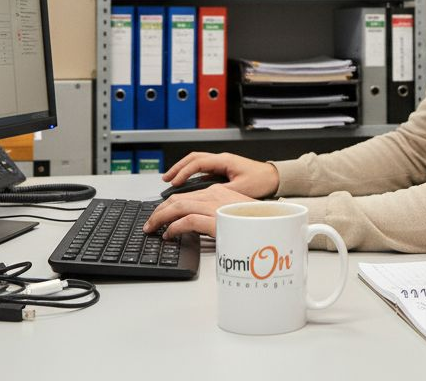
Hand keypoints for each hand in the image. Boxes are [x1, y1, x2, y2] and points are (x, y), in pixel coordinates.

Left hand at [142, 183, 256, 237]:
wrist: (275, 223)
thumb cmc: (258, 220)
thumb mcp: (234, 212)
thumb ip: (218, 213)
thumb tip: (201, 223)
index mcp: (219, 191)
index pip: (186, 195)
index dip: (168, 205)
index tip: (160, 214)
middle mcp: (214, 195)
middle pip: (176, 199)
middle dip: (159, 210)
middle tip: (150, 222)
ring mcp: (214, 206)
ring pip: (176, 207)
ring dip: (160, 217)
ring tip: (152, 228)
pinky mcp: (215, 220)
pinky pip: (186, 222)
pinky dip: (173, 228)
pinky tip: (168, 235)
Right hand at [162, 151, 279, 198]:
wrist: (275, 177)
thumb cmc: (262, 181)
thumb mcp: (241, 189)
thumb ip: (222, 194)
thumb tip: (204, 200)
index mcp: (224, 161)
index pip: (197, 163)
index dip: (183, 173)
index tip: (173, 183)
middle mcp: (221, 159)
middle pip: (193, 159)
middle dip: (177, 168)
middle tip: (165, 180)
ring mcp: (222, 163)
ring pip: (197, 162)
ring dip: (183, 170)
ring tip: (171, 181)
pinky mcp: (223, 170)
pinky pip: (203, 169)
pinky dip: (192, 175)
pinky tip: (186, 185)